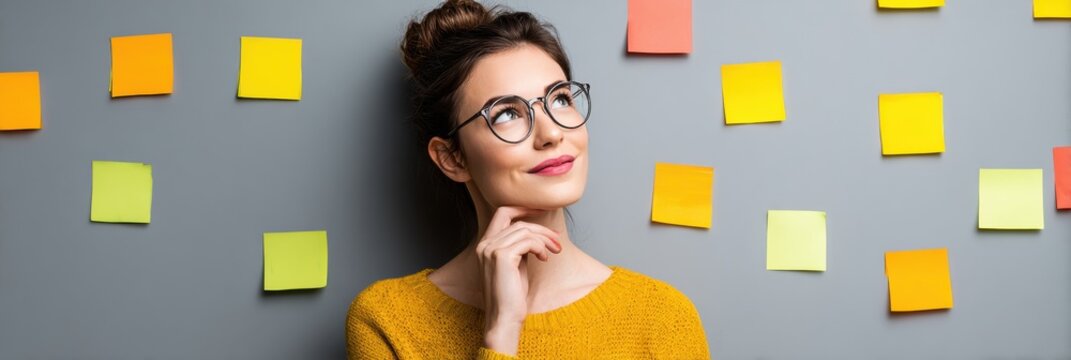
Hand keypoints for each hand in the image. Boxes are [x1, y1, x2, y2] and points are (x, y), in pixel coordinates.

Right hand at [476, 206, 562, 355]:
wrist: (504, 318)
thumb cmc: (512, 296)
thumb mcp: (517, 265)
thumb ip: (521, 247)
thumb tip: (538, 234)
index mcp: (485, 245)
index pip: (502, 213)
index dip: (523, 207)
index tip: (542, 210)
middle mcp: (484, 244)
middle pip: (517, 220)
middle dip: (540, 227)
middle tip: (557, 240)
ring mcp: (490, 249)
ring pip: (525, 230)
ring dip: (544, 239)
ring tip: (554, 251)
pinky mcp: (501, 256)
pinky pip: (528, 241)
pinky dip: (540, 247)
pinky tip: (544, 259)